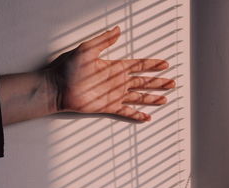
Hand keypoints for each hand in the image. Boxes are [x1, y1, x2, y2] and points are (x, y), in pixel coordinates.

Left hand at [46, 26, 174, 121]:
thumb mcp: (87, 49)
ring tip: (165, 99)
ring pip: (138, 97)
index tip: (165, 64)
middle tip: (172, 83)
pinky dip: (137, 115)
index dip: (152, 65)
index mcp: (115, 66)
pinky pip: (126, 112)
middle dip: (158, 82)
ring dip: (152, 98)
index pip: (139, 65)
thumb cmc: (67, 67)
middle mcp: (118, 81)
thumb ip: (104, 41)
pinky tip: (147, 117)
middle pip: (144, 82)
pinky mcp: (108, 107)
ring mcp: (114, 95)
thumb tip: (118, 30)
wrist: (56, 88)